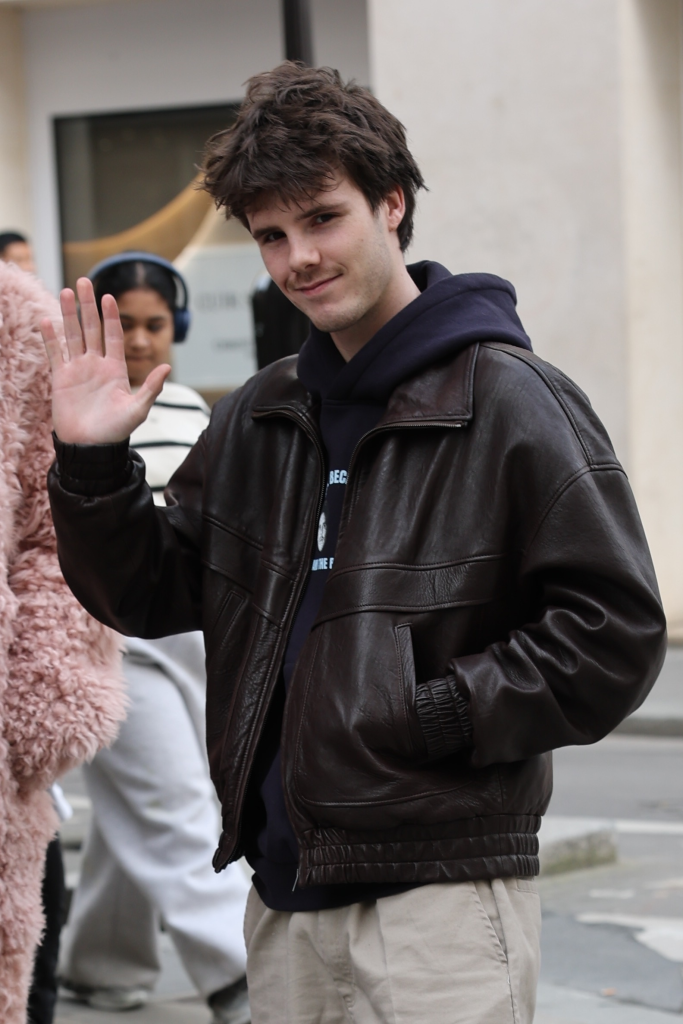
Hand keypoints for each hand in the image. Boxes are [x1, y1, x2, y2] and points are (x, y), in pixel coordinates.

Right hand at [41, 277, 170, 443]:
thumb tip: (167, 367)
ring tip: (66, 291)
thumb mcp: (138, 409)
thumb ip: (151, 387)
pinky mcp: (61, 379)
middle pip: (91, 329)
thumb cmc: (116, 431)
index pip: (113, 336)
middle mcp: (96, 365)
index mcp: (115, 369)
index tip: (108, 297)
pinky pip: (55, 354)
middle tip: (83, 282)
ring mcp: (77, 370)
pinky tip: (46, 320)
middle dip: (87, 306)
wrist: (91, 448)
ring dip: (68, 315)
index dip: (111, 316)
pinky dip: (50, 338)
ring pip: (72, 336)